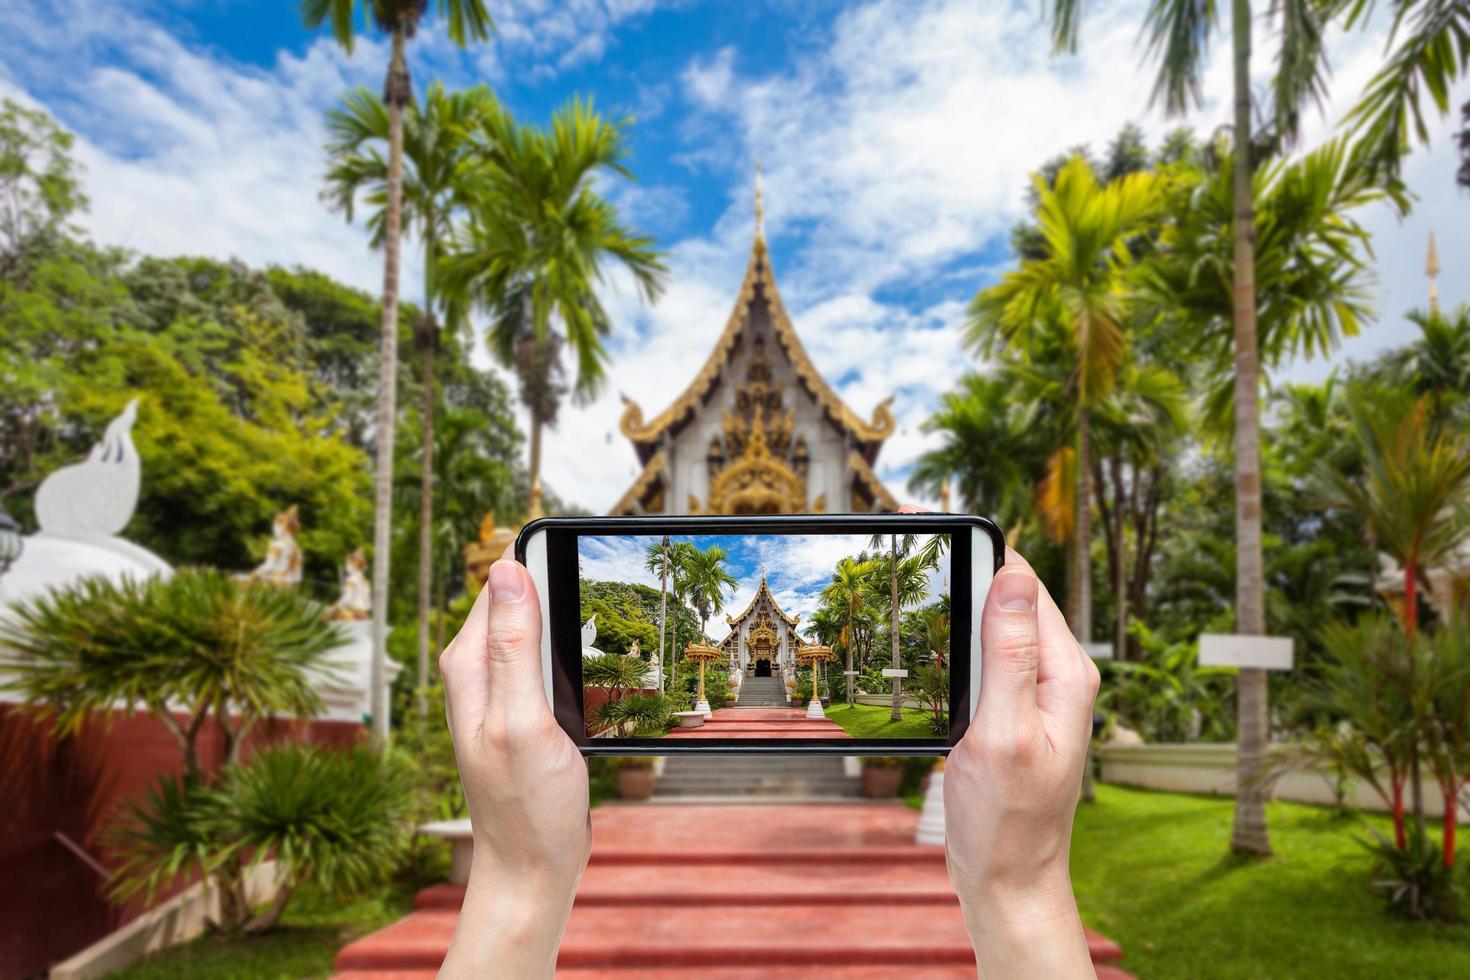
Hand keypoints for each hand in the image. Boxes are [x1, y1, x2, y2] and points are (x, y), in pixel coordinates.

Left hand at [438, 559, 590, 978]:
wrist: (533, 866)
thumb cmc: (526, 804)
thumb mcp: (523, 720)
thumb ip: (514, 646)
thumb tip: (506, 569)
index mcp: (468, 663)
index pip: (502, 581)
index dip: (544, 566)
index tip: (582, 575)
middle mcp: (478, 670)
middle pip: (524, 601)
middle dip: (564, 596)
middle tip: (604, 619)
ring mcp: (502, 690)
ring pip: (542, 631)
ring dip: (574, 630)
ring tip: (607, 648)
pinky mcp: (525, 709)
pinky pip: (551, 663)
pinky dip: (577, 662)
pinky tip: (598, 677)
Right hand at [944, 548, 1099, 978]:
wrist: (1007, 880)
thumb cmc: (1007, 819)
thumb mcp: (1003, 732)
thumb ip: (1008, 654)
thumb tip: (1012, 576)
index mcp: (1064, 672)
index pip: (1023, 579)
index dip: (978, 543)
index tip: (930, 521)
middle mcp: (1056, 675)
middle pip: (1008, 594)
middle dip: (962, 563)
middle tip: (905, 542)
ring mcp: (1035, 693)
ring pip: (994, 623)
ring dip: (956, 599)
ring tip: (909, 577)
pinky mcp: (1012, 711)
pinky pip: (986, 656)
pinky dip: (954, 638)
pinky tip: (924, 640)